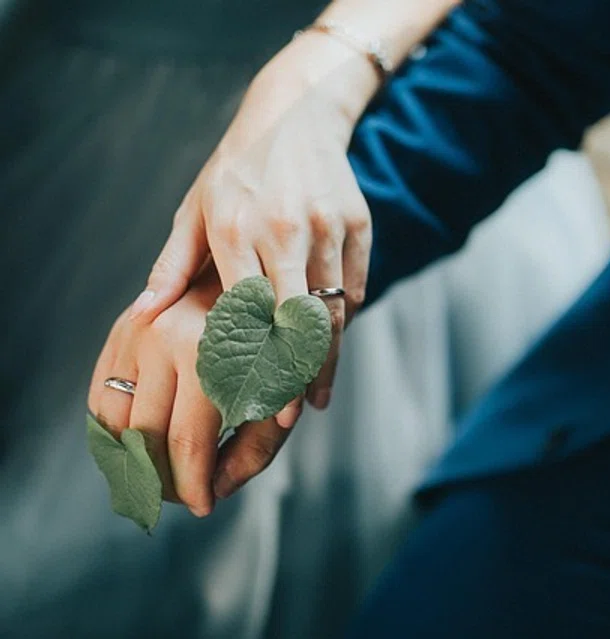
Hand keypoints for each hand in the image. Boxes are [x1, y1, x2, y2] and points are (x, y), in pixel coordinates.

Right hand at [88, 267, 295, 512]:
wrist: (263, 270)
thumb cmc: (282, 336)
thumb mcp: (286, 390)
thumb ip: (257, 444)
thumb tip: (216, 491)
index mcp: (213, 355)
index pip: (187, 445)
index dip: (193, 488)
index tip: (204, 507)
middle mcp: (166, 339)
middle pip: (145, 439)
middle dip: (163, 480)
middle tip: (187, 495)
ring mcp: (138, 330)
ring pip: (114, 422)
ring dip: (131, 461)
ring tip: (164, 475)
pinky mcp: (124, 327)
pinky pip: (100, 395)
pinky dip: (112, 431)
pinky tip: (140, 448)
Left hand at [126, 32, 376, 421]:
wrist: (296, 116)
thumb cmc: (235, 170)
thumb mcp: (195, 209)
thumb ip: (171, 265)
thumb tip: (142, 315)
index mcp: (236, 229)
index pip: (244, 312)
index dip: (249, 362)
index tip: (247, 404)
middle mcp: (285, 228)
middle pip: (294, 319)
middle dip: (293, 374)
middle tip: (289, 417)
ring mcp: (328, 227)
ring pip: (331, 310)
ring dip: (325, 360)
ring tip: (315, 398)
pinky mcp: (358, 227)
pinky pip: (352, 287)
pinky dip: (342, 323)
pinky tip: (330, 354)